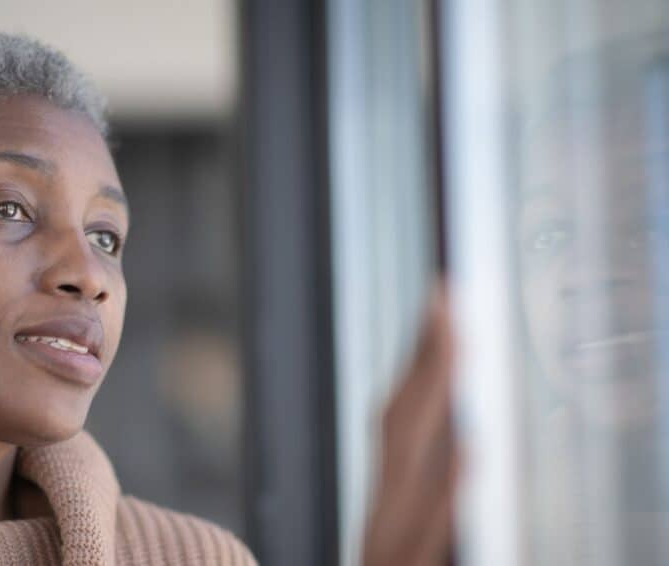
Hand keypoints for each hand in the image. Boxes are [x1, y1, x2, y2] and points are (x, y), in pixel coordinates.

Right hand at [362, 285, 458, 565]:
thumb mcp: (391, 538)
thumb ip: (414, 500)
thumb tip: (457, 442)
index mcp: (381, 503)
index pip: (396, 418)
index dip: (418, 362)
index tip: (438, 306)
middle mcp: (381, 516)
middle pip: (399, 427)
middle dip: (425, 362)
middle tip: (444, 298)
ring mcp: (391, 543)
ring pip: (410, 465)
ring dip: (432, 402)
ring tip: (455, 345)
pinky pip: (428, 528)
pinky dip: (447, 486)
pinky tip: (469, 448)